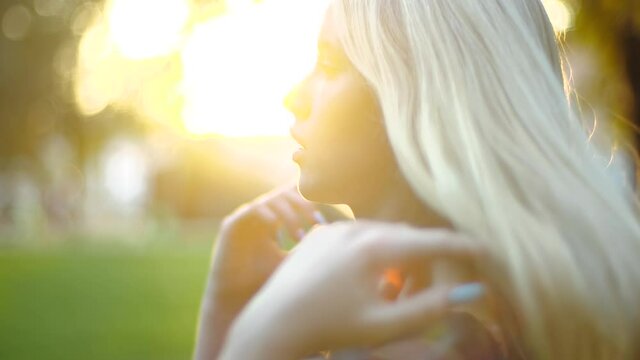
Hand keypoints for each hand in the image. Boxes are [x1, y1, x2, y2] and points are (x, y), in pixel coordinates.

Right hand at [194, 184, 319, 359]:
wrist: (238, 300)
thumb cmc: (266, 281)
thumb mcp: (292, 260)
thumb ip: (308, 244)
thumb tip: (328, 228)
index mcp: (274, 218)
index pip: (294, 198)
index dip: (311, 202)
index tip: (324, 221)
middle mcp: (260, 214)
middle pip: (285, 193)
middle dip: (304, 205)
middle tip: (316, 222)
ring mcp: (245, 218)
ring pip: (271, 200)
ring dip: (289, 215)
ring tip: (299, 237)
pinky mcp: (231, 225)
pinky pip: (251, 210)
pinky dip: (267, 216)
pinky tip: (279, 231)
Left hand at [222, 221, 484, 358]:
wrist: (275, 323)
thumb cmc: (330, 328)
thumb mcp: (385, 325)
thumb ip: (431, 307)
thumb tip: (475, 291)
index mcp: (374, 247)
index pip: (431, 241)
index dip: (462, 246)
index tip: (486, 249)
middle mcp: (355, 227)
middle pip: (407, 236)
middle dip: (426, 255)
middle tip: (438, 279)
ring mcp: (334, 226)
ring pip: (383, 234)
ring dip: (398, 254)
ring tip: (396, 286)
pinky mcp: (320, 232)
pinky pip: (358, 235)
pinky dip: (373, 250)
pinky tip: (368, 277)